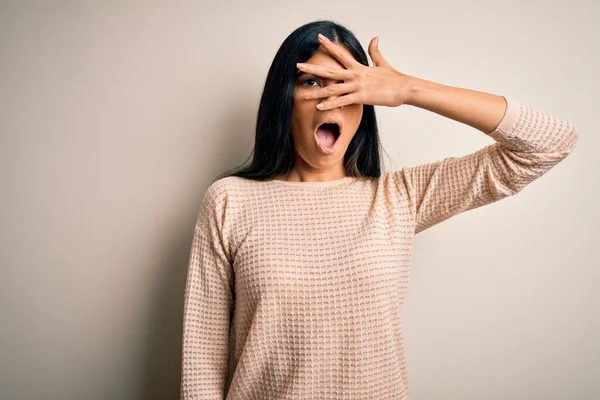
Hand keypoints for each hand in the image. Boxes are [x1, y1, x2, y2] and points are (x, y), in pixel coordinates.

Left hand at [296, 34, 413, 109]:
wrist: (405, 88)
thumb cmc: (395, 79)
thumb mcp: (382, 63)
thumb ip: (375, 52)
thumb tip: (374, 38)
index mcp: (359, 67)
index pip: (340, 53)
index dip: (329, 45)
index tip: (319, 38)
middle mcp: (355, 75)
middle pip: (329, 70)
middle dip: (313, 68)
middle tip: (298, 65)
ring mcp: (357, 86)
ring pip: (332, 88)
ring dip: (316, 91)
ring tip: (301, 93)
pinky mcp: (361, 97)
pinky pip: (342, 101)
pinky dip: (330, 104)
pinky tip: (319, 106)